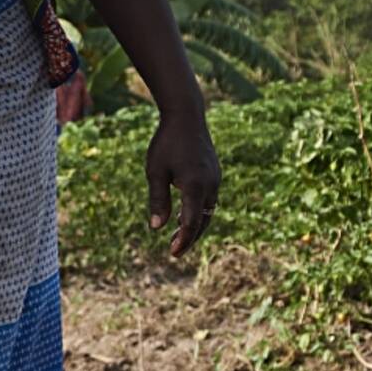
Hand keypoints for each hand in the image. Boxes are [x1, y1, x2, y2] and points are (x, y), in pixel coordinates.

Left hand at [145, 115, 219, 256]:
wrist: (186, 116)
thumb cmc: (166, 143)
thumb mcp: (155, 171)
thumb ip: (158, 200)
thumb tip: (157, 228)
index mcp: (195, 186)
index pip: (192, 222)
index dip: (183, 240)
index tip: (172, 253)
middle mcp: (210, 184)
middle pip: (203, 220)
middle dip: (190, 237)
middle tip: (175, 252)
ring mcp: (215, 179)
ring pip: (208, 210)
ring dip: (195, 225)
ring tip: (178, 237)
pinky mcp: (214, 174)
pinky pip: (208, 199)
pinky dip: (198, 211)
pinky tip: (184, 215)